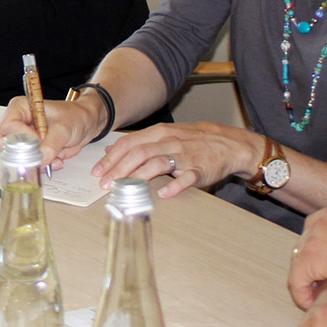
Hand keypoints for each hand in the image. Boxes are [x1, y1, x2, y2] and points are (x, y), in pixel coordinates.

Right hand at [0, 96, 100, 165]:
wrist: (86, 123)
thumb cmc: (75, 116)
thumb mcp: (65, 127)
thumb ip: (52, 143)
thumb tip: (41, 158)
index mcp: (20, 108)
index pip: (8, 127)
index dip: (22, 138)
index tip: (39, 141)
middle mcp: (17, 123)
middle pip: (3, 144)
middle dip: (24, 154)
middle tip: (42, 154)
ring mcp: (23, 138)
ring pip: (15, 158)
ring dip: (36, 162)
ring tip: (55, 157)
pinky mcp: (31, 150)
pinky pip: (28, 164)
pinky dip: (43, 165)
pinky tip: (56, 159)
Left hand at [92, 122, 261, 198]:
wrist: (229, 143)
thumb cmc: (194, 140)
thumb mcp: (166, 134)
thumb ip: (139, 142)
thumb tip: (112, 150)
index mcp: (159, 132)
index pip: (129, 143)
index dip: (111, 158)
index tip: (97, 172)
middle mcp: (170, 141)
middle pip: (139, 153)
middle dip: (119, 169)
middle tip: (105, 184)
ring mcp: (185, 155)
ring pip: (158, 163)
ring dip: (138, 177)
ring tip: (124, 189)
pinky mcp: (200, 169)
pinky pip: (186, 177)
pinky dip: (174, 186)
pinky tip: (163, 194)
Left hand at [287, 197, 326, 308]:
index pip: (326, 224)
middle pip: (309, 240)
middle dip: (315, 260)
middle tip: (324, 280)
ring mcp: (317, 235)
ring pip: (301, 259)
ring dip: (308, 277)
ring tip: (316, 294)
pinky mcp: (311, 258)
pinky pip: (297, 279)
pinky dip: (301, 293)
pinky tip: (309, 304)